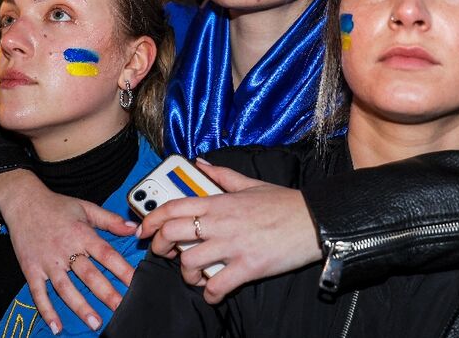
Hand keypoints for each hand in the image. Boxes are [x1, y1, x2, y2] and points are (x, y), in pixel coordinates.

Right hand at [0, 170, 137, 333]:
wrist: (23, 202)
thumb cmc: (56, 205)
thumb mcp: (86, 208)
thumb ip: (111, 220)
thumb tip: (134, 228)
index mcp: (82, 234)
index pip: (107, 254)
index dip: (122, 269)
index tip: (135, 283)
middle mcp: (66, 250)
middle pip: (89, 275)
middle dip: (106, 293)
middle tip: (120, 309)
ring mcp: (48, 262)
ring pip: (66, 288)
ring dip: (80, 307)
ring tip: (95, 323)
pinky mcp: (31, 269)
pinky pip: (39, 293)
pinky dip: (47, 310)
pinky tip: (56, 326)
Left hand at [136, 160, 321, 303]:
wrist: (314, 220)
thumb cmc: (284, 203)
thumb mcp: (250, 183)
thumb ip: (221, 175)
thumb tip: (199, 163)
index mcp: (219, 201)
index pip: (172, 207)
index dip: (151, 219)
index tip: (144, 229)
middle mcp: (220, 222)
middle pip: (171, 234)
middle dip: (159, 248)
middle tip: (163, 254)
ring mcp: (232, 245)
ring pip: (189, 263)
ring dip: (186, 274)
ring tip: (194, 276)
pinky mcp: (247, 266)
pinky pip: (217, 286)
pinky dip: (211, 294)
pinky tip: (214, 293)